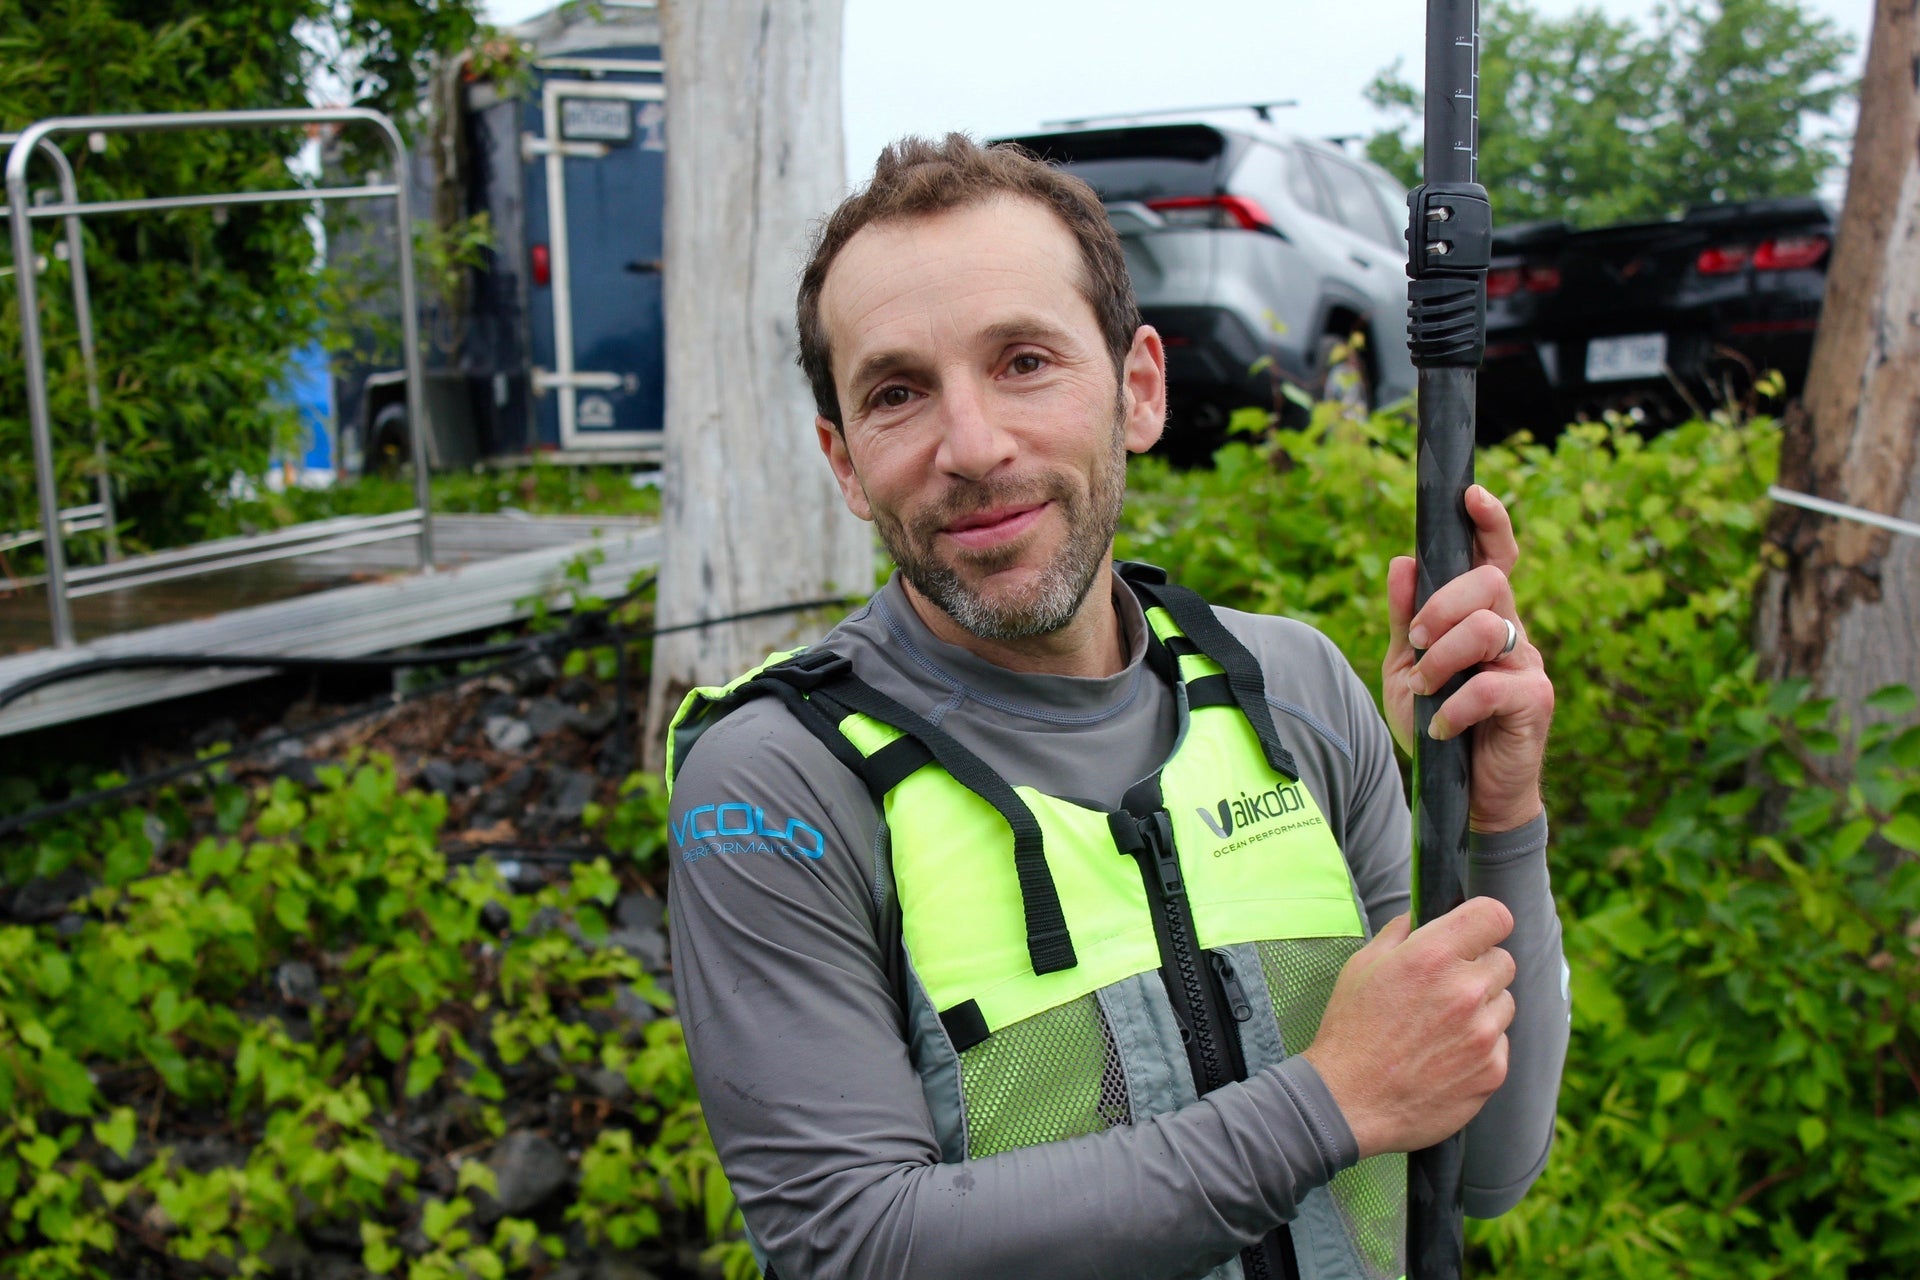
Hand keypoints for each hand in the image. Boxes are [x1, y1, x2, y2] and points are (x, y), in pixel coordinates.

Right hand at [1300, 900, 1516, 1157]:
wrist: (1348, 1101)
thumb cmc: (1350, 1031)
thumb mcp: (1362, 966)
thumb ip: (1400, 933)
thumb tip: (1422, 915)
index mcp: (1432, 956)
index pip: (1494, 915)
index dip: (1486, 921)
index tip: (1477, 931)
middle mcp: (1465, 990)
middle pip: (1504, 960)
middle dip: (1479, 967)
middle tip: (1446, 987)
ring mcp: (1484, 1033)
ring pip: (1505, 1002)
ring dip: (1483, 1008)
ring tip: (1442, 1026)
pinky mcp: (1493, 1070)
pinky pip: (1500, 1043)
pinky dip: (1481, 1046)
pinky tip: (1445, 1055)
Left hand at [1383, 484, 1553, 831]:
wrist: (1466, 794)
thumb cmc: (1440, 726)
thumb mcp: (1406, 671)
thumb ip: (1404, 619)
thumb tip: (1401, 561)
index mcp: (1482, 616)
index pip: (1494, 557)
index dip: (1490, 523)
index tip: (1472, 495)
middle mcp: (1511, 631)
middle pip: (1487, 582)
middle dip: (1439, 607)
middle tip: (1415, 645)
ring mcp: (1527, 664)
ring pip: (1487, 628)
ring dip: (1440, 659)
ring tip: (1423, 690)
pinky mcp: (1535, 701)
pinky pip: (1488, 687)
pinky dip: (1452, 708)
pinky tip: (1439, 728)